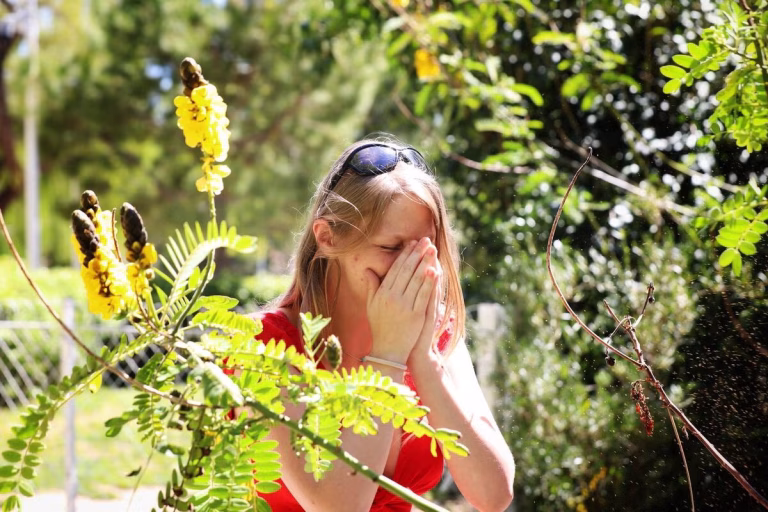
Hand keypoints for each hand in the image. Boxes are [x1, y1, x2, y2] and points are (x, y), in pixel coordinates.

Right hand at [364, 237, 438, 363]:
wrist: (388, 351)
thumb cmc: (380, 327)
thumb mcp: (371, 305)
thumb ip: (372, 286)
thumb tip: (368, 269)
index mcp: (382, 293)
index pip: (396, 269)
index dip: (405, 254)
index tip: (412, 243)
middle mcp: (393, 298)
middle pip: (407, 270)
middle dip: (417, 254)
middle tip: (426, 240)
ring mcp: (405, 306)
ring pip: (417, 280)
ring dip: (426, 263)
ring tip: (433, 250)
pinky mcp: (416, 315)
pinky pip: (424, 295)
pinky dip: (430, 282)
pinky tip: (435, 270)